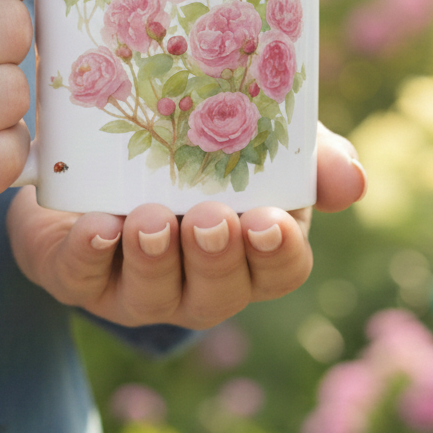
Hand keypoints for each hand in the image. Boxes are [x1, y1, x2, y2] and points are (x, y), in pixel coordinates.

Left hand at [6, 123, 365, 329]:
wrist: (100, 155)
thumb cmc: (194, 152)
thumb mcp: (256, 139)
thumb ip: (308, 153)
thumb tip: (353, 180)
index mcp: (250, 253)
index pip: (279, 270)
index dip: (277, 253)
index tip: (269, 220)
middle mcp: (199, 284)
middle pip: (218, 291)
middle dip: (214, 258)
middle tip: (209, 219)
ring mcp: (138, 288)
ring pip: (152, 293)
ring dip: (154, 258)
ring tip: (150, 221)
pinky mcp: (79, 277)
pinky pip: (83, 279)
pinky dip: (89, 255)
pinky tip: (96, 227)